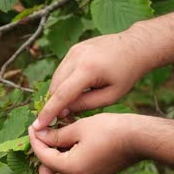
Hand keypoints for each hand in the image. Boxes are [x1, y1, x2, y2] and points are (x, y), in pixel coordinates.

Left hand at [29, 113, 140, 173]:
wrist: (138, 138)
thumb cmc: (110, 130)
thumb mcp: (80, 127)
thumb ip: (57, 134)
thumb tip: (40, 134)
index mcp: (72, 168)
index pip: (43, 157)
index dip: (35, 141)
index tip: (33, 127)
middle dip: (41, 163)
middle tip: (42, 143)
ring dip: (54, 165)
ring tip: (56, 142)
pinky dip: (67, 164)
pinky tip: (70, 144)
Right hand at [32, 31, 151, 129]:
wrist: (136, 46)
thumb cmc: (127, 73)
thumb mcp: (111, 95)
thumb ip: (86, 104)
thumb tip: (63, 110)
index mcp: (88, 69)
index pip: (62, 94)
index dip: (48, 112)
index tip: (38, 126)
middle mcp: (77, 56)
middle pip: (55, 86)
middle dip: (54, 104)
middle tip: (62, 119)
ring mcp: (74, 50)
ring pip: (56, 77)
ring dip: (58, 93)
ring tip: (70, 107)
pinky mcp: (75, 48)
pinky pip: (63, 69)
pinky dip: (64, 82)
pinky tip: (74, 92)